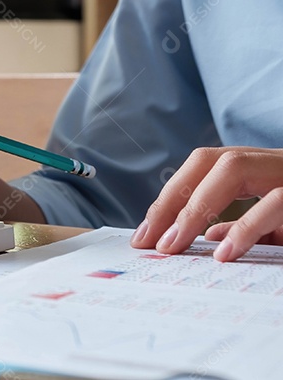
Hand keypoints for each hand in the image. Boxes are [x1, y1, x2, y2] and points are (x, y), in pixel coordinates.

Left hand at [131, 147, 282, 261]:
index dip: (169, 199)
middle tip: (151, 242)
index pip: (202, 168)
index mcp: (261, 168)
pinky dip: (245, 227)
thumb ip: (246, 225)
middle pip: (209, 161)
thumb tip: (210, 237)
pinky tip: (224, 253)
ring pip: (234, 168)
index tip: (144, 235)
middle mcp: (274, 162)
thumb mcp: (278, 224)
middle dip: (172, 201)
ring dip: (197, 208)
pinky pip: (276, 201)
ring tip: (173, 245)